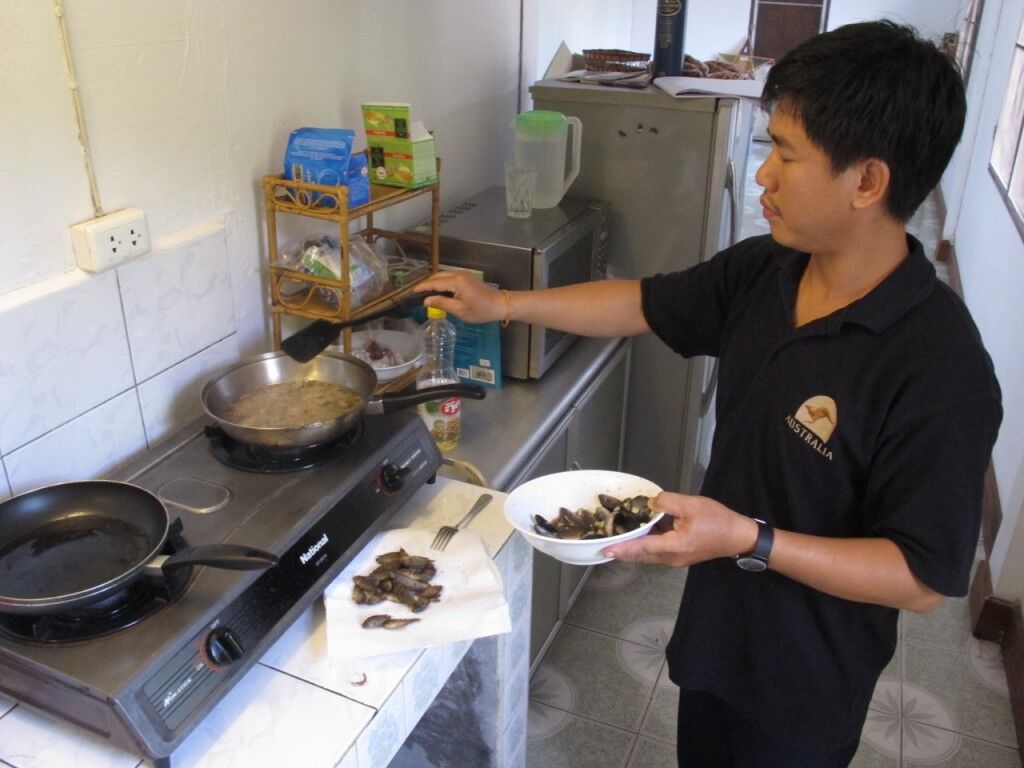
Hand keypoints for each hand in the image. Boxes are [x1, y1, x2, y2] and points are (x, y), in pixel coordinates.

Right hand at [415, 272, 505, 323]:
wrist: (501, 305)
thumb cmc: (481, 310)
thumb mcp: (460, 310)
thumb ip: (442, 303)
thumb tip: (426, 300)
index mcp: (456, 281)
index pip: (434, 282)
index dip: (422, 287)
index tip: (411, 292)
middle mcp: (458, 274)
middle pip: (438, 276)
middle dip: (427, 283)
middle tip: (417, 293)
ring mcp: (464, 275)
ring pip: (444, 276)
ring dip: (434, 283)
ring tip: (425, 293)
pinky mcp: (467, 278)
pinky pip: (450, 278)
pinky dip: (442, 283)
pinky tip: (439, 292)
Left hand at [601, 492, 757, 567]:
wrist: (739, 536)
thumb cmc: (717, 521)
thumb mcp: (691, 505)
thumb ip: (667, 502)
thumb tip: (650, 504)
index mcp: (674, 546)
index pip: (642, 548)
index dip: (622, 548)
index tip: (605, 551)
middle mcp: (672, 558)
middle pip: (642, 555)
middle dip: (624, 549)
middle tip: (606, 542)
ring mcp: (676, 559)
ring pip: (649, 554)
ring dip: (635, 546)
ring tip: (620, 536)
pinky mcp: (681, 555)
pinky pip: (658, 551)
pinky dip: (647, 544)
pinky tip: (643, 532)